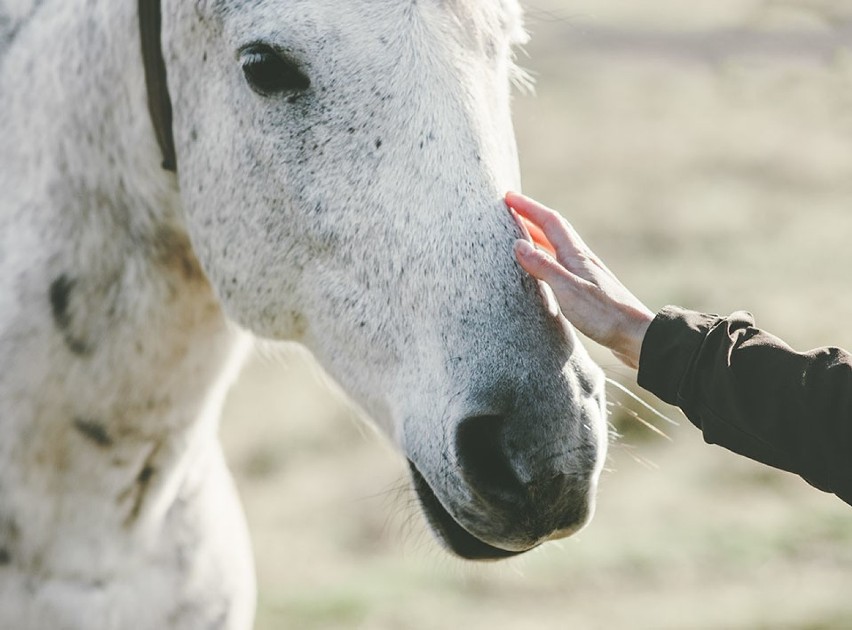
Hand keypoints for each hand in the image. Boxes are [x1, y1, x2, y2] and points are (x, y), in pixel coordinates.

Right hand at [506, 192, 653, 368]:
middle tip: (511, 209)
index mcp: (576, 255)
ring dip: (539, 234)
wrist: (636, 334)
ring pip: (558, 245)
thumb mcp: (568, 290)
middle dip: (531, 216)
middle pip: (554, 229)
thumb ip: (544, 267)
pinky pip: (561, 262)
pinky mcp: (587, 287)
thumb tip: (518, 244)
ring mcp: (585, 272)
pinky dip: (547, 255)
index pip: (549, 222)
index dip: (528, 207)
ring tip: (521, 233)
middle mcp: (581, 259)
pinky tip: (544, 267)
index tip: (509, 198)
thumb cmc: (604, 314)